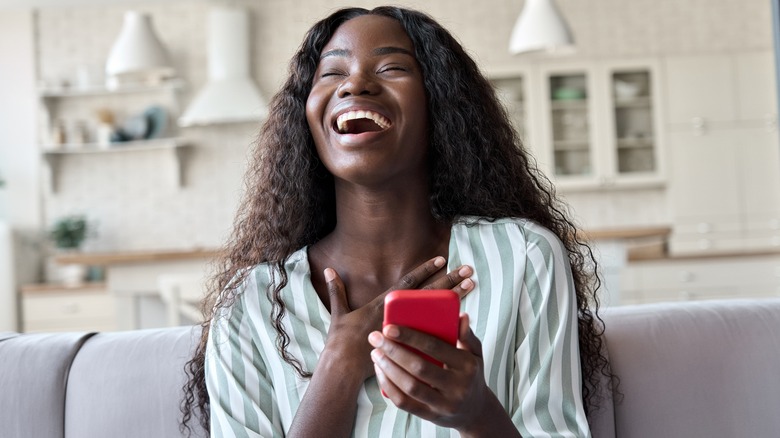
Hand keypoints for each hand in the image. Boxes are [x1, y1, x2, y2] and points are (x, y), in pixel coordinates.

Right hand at [321, 257, 474, 381]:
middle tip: (468, 268)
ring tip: (472, 285)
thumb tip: (328, 269)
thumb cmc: (342, 341)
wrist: (344, 369)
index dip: (425, 270)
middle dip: (449, 280)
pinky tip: (464, 317)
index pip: (408, 283)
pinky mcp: (410, 345)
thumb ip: (336, 290)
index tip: (442, 258)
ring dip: (455, 298)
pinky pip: (434, 334)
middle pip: (429, 294)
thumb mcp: (338, 313)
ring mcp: (406, 330)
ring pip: (437, 311)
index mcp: (383, 304)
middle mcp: (399, 315)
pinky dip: (448, 326)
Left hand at [369, 313, 489, 431]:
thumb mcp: (475, 354)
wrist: (476, 411)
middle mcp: (457, 387)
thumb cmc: (470, 375)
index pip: (435, 347)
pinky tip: (381, 372)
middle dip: (393, 351)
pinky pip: (405, 403)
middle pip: (419, 367)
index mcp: (467, 365)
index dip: (410, 337)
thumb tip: (461, 316)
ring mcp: (444, 404)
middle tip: (376, 338)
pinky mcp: (431, 416)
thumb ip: (467, 335)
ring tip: (376, 353)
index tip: (389, 328)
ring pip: (410, 387)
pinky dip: (389, 387)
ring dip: (388, 368)